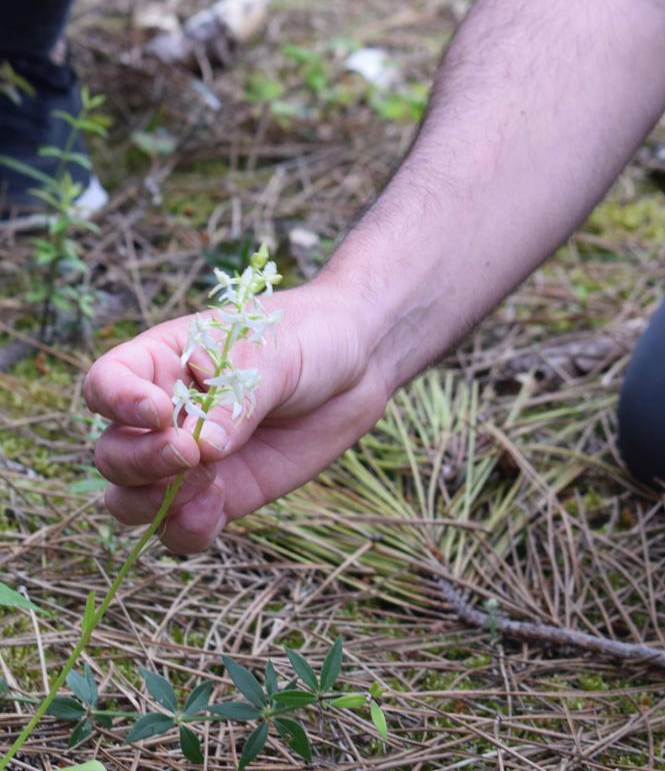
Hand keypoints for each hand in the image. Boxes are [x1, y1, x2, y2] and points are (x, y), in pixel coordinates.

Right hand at [83, 281, 387, 553]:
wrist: (356, 364)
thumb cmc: (306, 336)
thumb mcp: (273, 353)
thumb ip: (238, 399)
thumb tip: (205, 450)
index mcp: (163, 362)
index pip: (106, 385)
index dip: (117, 403)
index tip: (159, 412)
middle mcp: (166, 416)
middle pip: (112, 453)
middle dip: (142, 461)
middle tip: (191, 452)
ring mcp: (191, 460)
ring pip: (131, 499)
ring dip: (154, 503)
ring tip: (210, 483)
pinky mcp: (222, 494)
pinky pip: (180, 528)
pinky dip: (186, 530)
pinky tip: (218, 508)